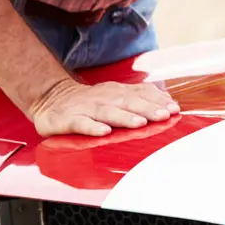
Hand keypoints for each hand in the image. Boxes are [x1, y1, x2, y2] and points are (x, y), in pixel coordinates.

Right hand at [27, 78, 178, 137]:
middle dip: (147, 108)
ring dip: (124, 117)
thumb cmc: (90, 102)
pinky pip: (81, 123)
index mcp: (116, 92)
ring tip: (140, 123)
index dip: (157, 100)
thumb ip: (138, 99)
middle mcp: (103, 97)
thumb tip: (167, 104)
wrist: (50, 98)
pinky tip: (103, 132)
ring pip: (107, 111)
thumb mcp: (114, 97)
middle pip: (128, 101)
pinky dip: (92, 127)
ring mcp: (85, 108)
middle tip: (164, 115)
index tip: (174, 109)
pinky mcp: (67, 119)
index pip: (140, 93)